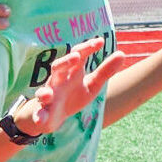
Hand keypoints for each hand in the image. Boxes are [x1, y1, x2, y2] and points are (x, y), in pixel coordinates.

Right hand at [10, 38, 132, 133]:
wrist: (53, 116)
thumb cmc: (73, 96)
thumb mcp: (92, 85)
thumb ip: (105, 71)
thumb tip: (122, 54)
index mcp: (71, 73)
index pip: (77, 55)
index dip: (87, 48)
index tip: (100, 42)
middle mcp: (58, 81)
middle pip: (58, 67)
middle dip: (66, 62)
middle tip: (76, 56)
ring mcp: (48, 97)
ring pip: (43, 91)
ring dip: (45, 92)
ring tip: (48, 94)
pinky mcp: (42, 113)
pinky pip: (39, 113)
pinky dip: (39, 116)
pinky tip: (40, 119)